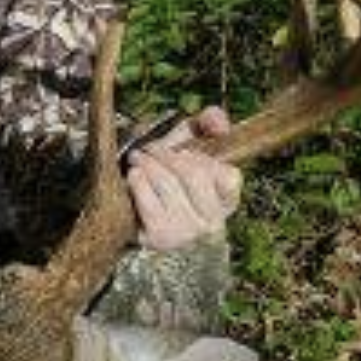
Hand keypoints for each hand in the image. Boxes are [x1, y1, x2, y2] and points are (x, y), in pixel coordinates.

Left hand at [125, 106, 241, 253]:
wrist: (131, 214)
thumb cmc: (166, 176)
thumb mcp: (188, 145)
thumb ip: (208, 124)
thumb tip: (219, 122)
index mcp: (227, 201)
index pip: (229, 176)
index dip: (202, 156)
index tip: (182, 150)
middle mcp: (213, 223)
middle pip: (195, 175)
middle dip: (167, 155)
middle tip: (149, 149)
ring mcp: (188, 233)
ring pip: (169, 184)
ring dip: (148, 165)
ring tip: (138, 159)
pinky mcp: (161, 238)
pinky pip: (148, 200)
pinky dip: (138, 182)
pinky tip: (134, 178)